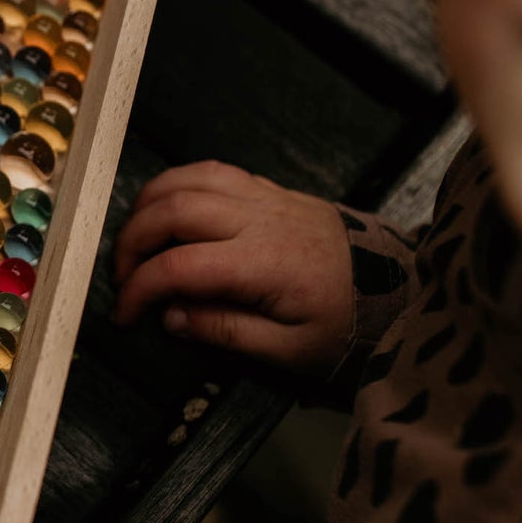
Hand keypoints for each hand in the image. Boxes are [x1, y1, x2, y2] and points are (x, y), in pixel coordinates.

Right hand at [113, 161, 354, 374]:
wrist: (400, 287)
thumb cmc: (347, 323)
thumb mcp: (292, 351)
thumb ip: (228, 332)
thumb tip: (172, 318)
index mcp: (262, 264)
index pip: (178, 267)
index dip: (139, 289)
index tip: (125, 315)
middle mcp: (258, 219)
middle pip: (173, 210)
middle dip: (132, 241)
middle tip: (121, 276)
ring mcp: (265, 197)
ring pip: (188, 179)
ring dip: (149, 205)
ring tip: (135, 239)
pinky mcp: (272, 189)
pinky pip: (212, 171)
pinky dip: (178, 184)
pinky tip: (168, 208)